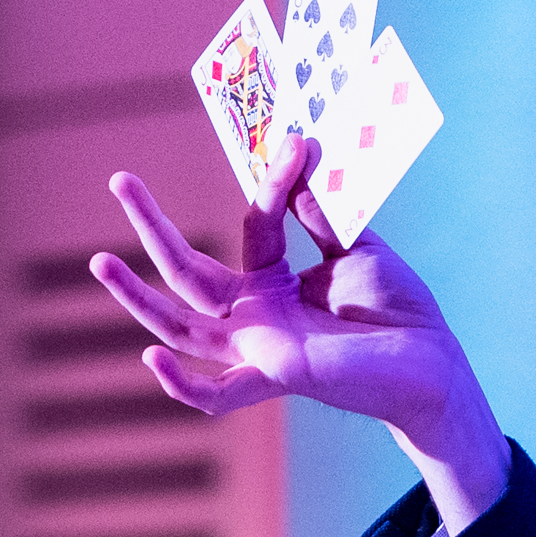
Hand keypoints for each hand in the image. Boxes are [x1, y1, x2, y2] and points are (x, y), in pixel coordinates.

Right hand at [93, 134, 512, 529]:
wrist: (435, 365)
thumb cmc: (398, 313)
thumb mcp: (355, 251)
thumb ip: (318, 213)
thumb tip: (297, 153)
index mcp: (274, 281)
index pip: (255, 224)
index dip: (273, 183)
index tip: (295, 142)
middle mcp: (256, 313)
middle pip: (187, 271)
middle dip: (151, 227)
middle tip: (119, 180)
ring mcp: (260, 346)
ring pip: (182, 325)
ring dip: (138, 297)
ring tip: (100, 262)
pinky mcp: (278, 375)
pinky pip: (219, 393)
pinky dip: (184, 384)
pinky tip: (152, 358)